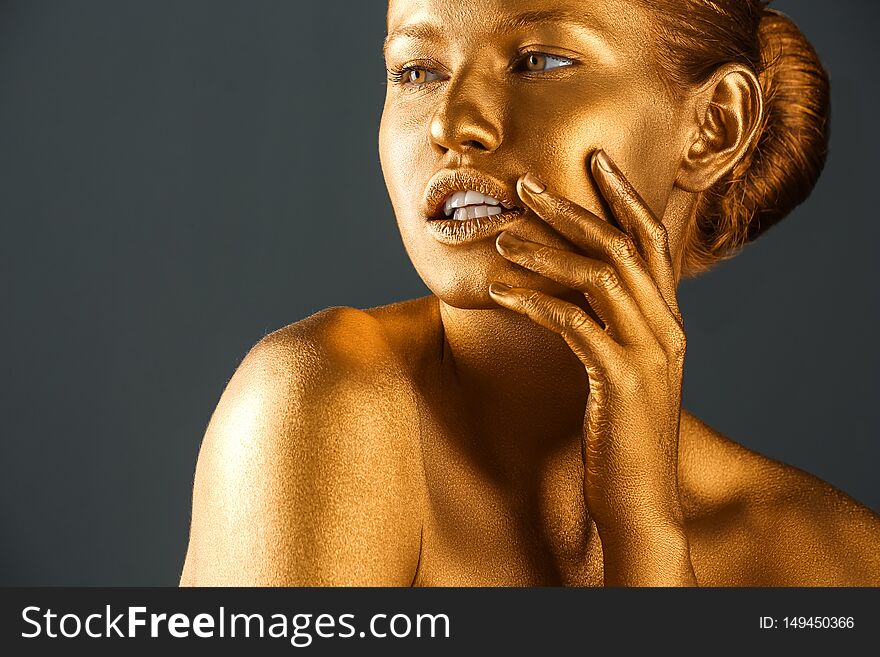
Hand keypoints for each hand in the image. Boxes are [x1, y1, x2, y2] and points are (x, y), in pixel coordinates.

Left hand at [488, 150, 695, 584]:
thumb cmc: (622, 435)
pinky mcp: (622, 379)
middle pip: (622, 246)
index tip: (594, 160)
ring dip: (544, 251)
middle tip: (526, 184)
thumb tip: (575, 296)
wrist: (638, 498)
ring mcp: (649, 353)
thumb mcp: (623, 371)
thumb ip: (611, 329)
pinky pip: (573, 323)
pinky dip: (534, 301)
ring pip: (598, 276)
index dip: (626, 195)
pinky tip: (499, 292)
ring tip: (500, 237)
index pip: (654, 241)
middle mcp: (666, 328)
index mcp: (668, 322)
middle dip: (573, 209)